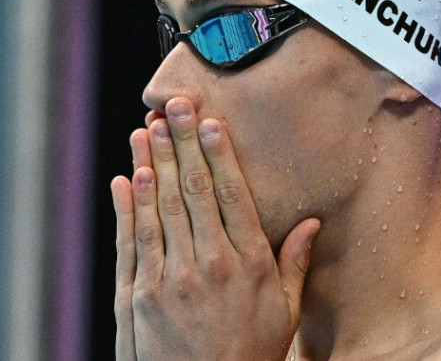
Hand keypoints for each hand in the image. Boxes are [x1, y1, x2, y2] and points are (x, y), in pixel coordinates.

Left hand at [111, 97, 320, 359]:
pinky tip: (127, 177)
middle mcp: (211, 264)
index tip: (210, 120)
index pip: (232, 194)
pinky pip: (134, 240)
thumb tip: (313, 224)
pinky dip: (128, 205)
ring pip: (160, 207)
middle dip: (182, 143)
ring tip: (145, 129)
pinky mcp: (141, 294)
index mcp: (250, 263)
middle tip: (173, 106)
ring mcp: (171, 277)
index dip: (219, 153)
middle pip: (194, 190)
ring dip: (152, 163)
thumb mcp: (284, 313)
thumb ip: (294, 264)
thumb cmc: (249, 354)